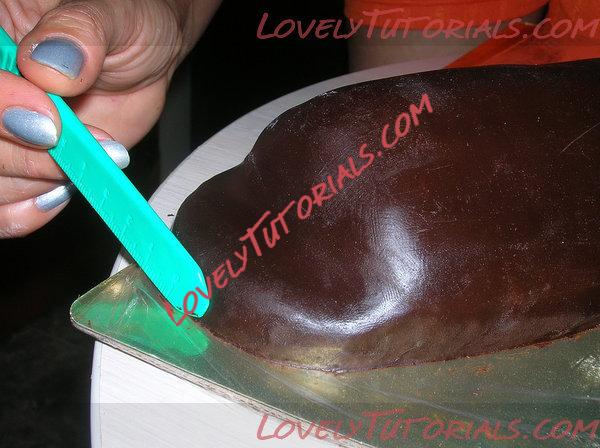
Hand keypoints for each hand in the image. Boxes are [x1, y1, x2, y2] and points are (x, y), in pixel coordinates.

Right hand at [0, 0, 217, 237]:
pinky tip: (64, 188)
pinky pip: (4, 212)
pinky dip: (30, 211)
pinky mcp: (24, 168)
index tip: (50, 120)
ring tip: (91, 152)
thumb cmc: (126, 28)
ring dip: (38, 181)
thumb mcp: (111, 16)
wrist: (146, 61)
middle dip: (24, 155)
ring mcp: (3, 135)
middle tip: (80, 141)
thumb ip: (79, 34)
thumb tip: (51, 64)